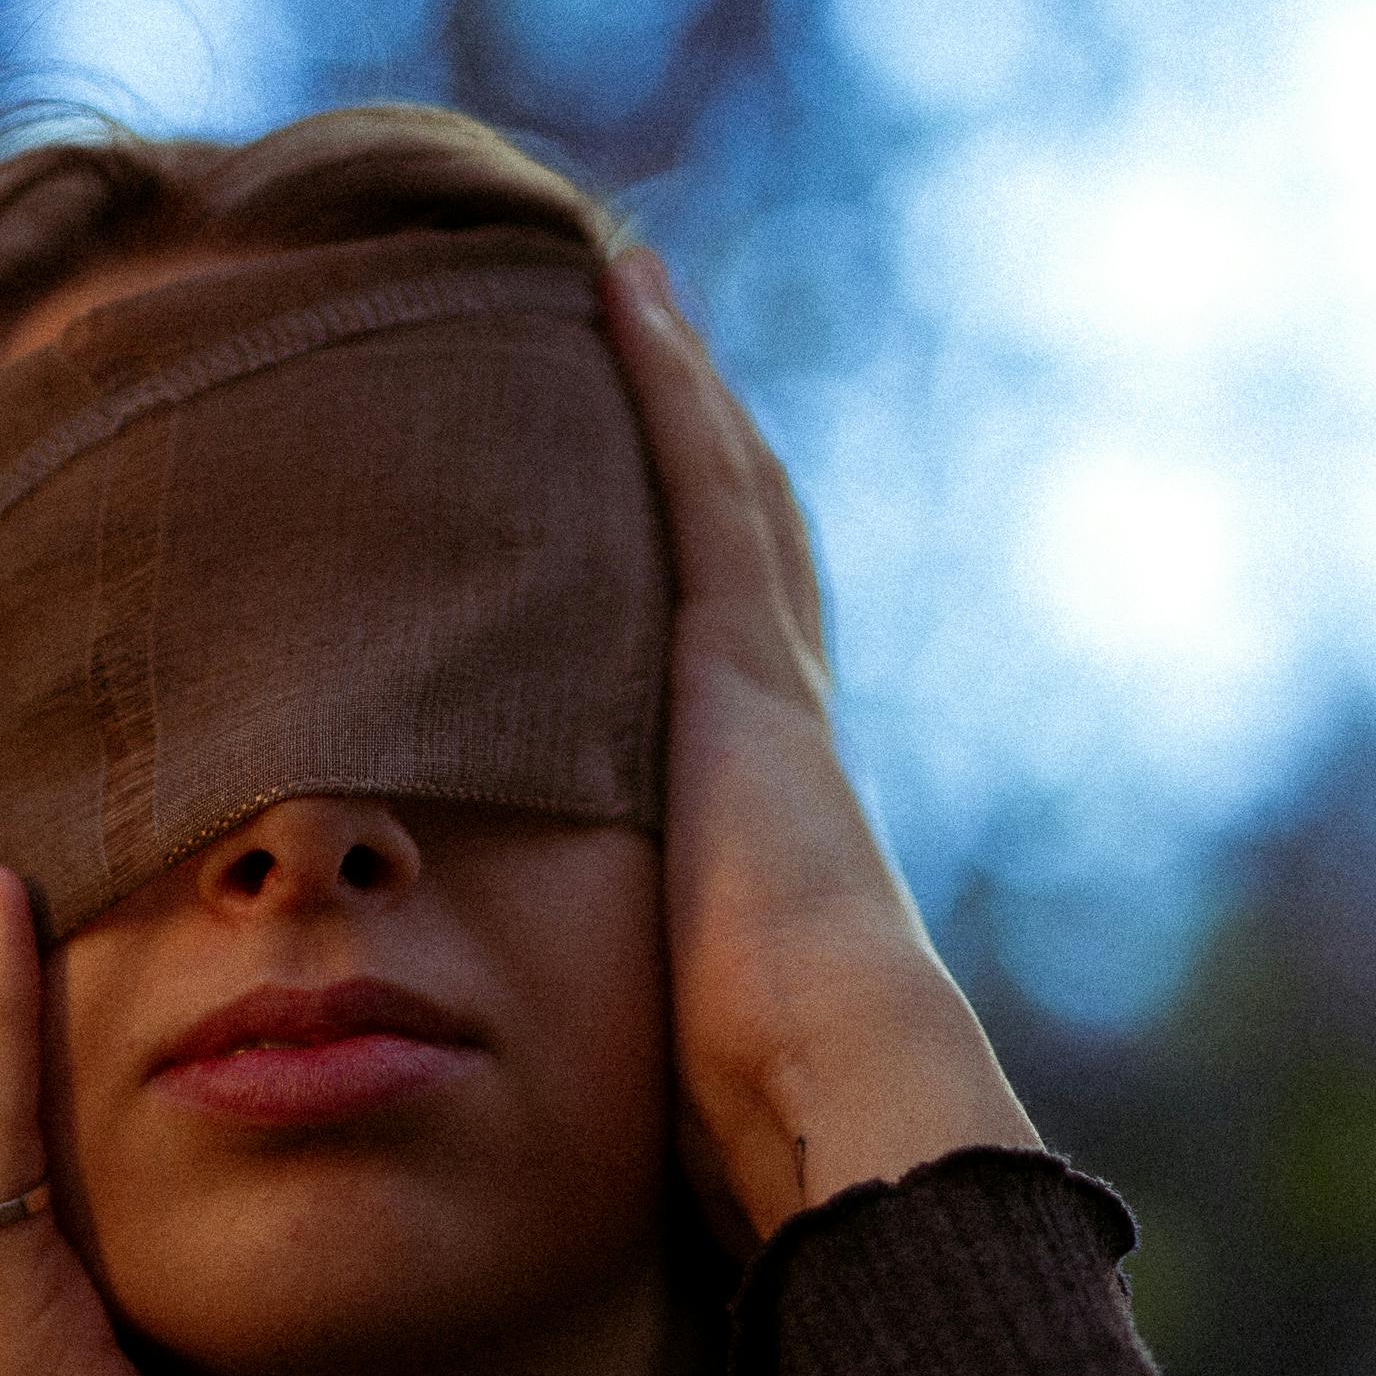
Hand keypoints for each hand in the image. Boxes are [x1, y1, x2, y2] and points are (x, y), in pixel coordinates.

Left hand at [603, 252, 1036, 1248]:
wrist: (822, 1082)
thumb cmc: (738, 1092)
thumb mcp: (660, 1009)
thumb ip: (625, 982)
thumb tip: (554, 1053)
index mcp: (753, 793)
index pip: (723, 640)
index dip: (699, 550)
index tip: (657, 480)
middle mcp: (770, 713)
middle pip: (738, 539)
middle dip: (696, 439)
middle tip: (643, 337)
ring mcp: (758, 674)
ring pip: (722, 486)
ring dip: (678, 381)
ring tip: (624, 283)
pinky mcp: (734, 657)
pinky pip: (695, 484)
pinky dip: (667, 384)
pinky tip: (620, 293)